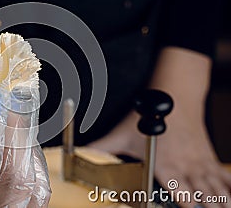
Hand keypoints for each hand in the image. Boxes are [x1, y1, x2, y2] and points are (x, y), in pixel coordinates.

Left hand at [87, 110, 230, 207]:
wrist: (176, 98)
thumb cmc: (149, 117)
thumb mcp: (122, 134)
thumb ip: (101, 147)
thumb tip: (79, 152)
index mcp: (167, 165)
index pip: (179, 191)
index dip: (186, 204)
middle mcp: (186, 166)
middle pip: (202, 194)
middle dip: (208, 207)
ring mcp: (200, 163)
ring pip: (216, 188)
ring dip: (221, 201)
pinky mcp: (208, 159)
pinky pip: (223, 177)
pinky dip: (229, 188)